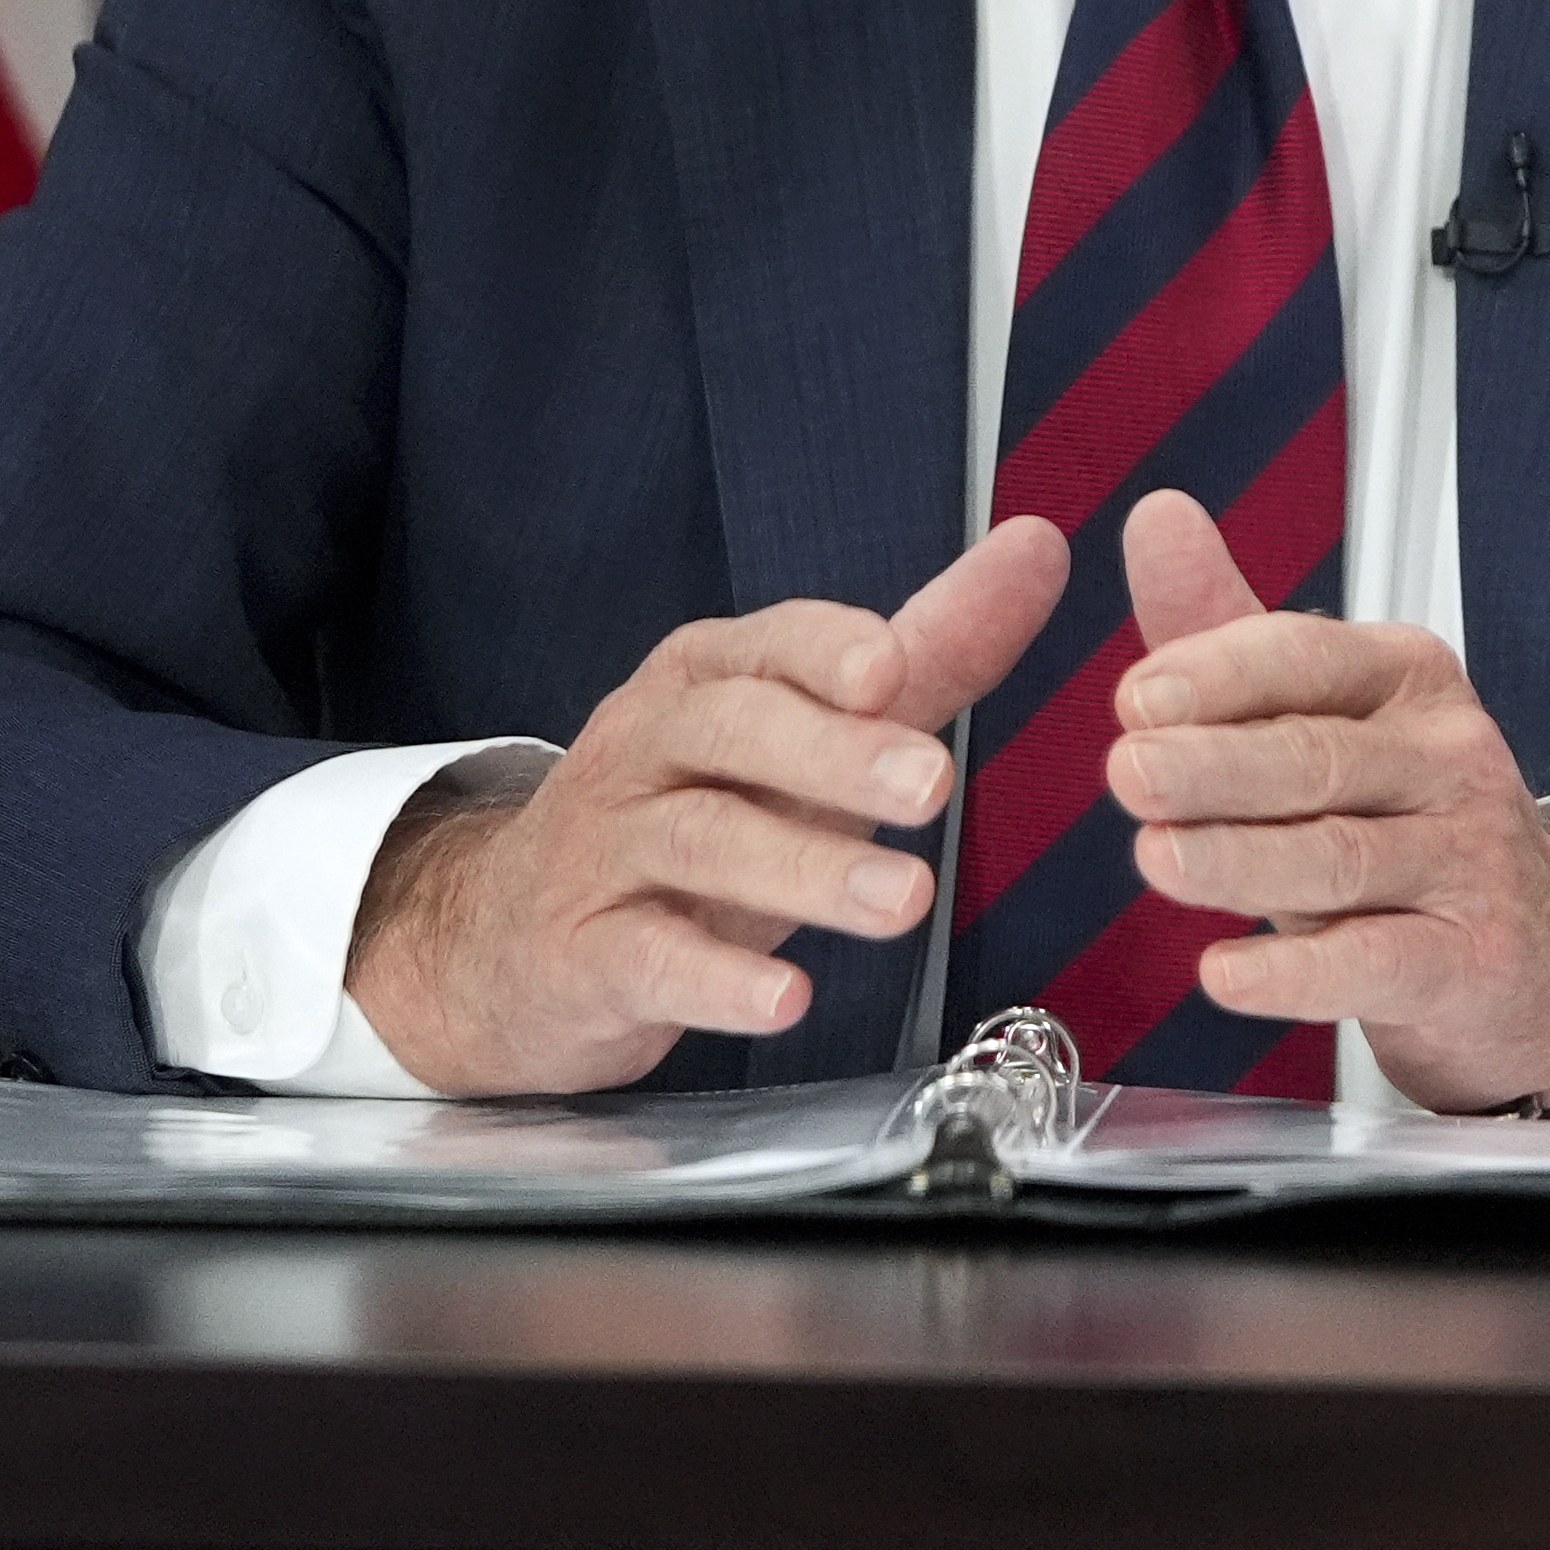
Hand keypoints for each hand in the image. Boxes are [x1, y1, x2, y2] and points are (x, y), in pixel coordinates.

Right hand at [348, 516, 1065, 1095]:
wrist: (511, 938)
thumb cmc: (689, 817)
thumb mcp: (809, 733)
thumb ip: (926, 652)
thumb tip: (1037, 550)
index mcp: (706, 679)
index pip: (769, 647)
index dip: (827, 652)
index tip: (893, 669)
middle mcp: (648, 746)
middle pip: (734, 731)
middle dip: (834, 755)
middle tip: (931, 788)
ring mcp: (608, 850)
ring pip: (701, 842)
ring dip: (806, 872)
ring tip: (904, 902)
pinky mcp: (584, 952)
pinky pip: (647, 957)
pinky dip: (716, 980)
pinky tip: (786, 999)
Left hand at [1098, 490, 1549, 1117]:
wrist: (1534, 951)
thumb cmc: (1407, 823)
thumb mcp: (1321, 719)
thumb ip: (1227, 629)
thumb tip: (1157, 518)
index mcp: (1405, 680)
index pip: (1307, 658)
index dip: (1218, 676)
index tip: (1137, 697)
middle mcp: (1447, 758)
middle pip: (1318, 756)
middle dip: (1215, 765)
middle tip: (1130, 772)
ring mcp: (1468, 860)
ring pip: (1341, 856)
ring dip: (1240, 859)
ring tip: (1159, 858)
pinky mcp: (1472, 959)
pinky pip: (1375, 961)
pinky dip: (1295, 972)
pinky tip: (1226, 974)